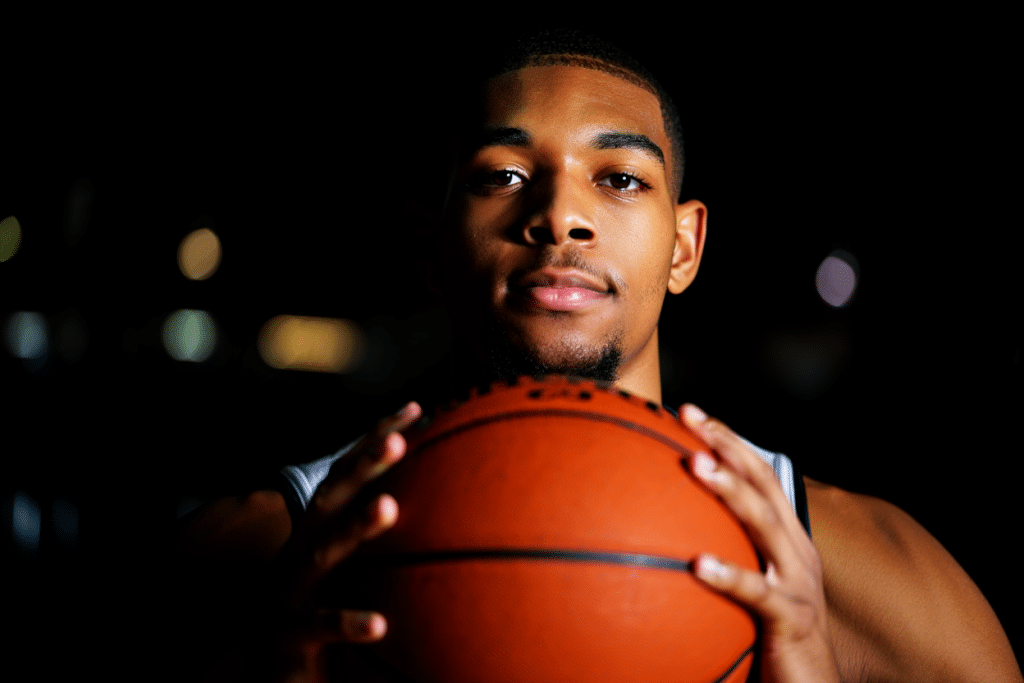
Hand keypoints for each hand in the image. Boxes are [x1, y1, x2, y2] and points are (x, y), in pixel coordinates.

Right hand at [267, 401, 422, 682]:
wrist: (264, 662)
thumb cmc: (315, 601)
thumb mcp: (344, 562)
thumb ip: (376, 530)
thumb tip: (441, 501)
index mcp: (318, 528)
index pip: (347, 473)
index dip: (376, 438)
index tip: (415, 410)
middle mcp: (303, 547)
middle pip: (331, 498)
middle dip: (363, 465)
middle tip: (399, 442)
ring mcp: (293, 588)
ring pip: (324, 552)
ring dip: (355, 526)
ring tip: (390, 506)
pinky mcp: (290, 633)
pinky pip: (320, 625)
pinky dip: (347, 621)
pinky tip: (380, 624)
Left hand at [679, 404, 840, 682]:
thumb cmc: (773, 634)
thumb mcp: (751, 584)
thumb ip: (724, 551)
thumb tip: (667, 528)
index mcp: (787, 539)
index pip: (759, 475)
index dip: (728, 439)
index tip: (690, 412)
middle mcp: (796, 551)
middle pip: (763, 485)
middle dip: (727, 446)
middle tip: (689, 420)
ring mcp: (798, 583)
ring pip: (763, 525)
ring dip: (729, 491)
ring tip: (695, 466)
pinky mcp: (793, 620)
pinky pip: (758, 594)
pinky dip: (729, 576)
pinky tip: (697, 565)